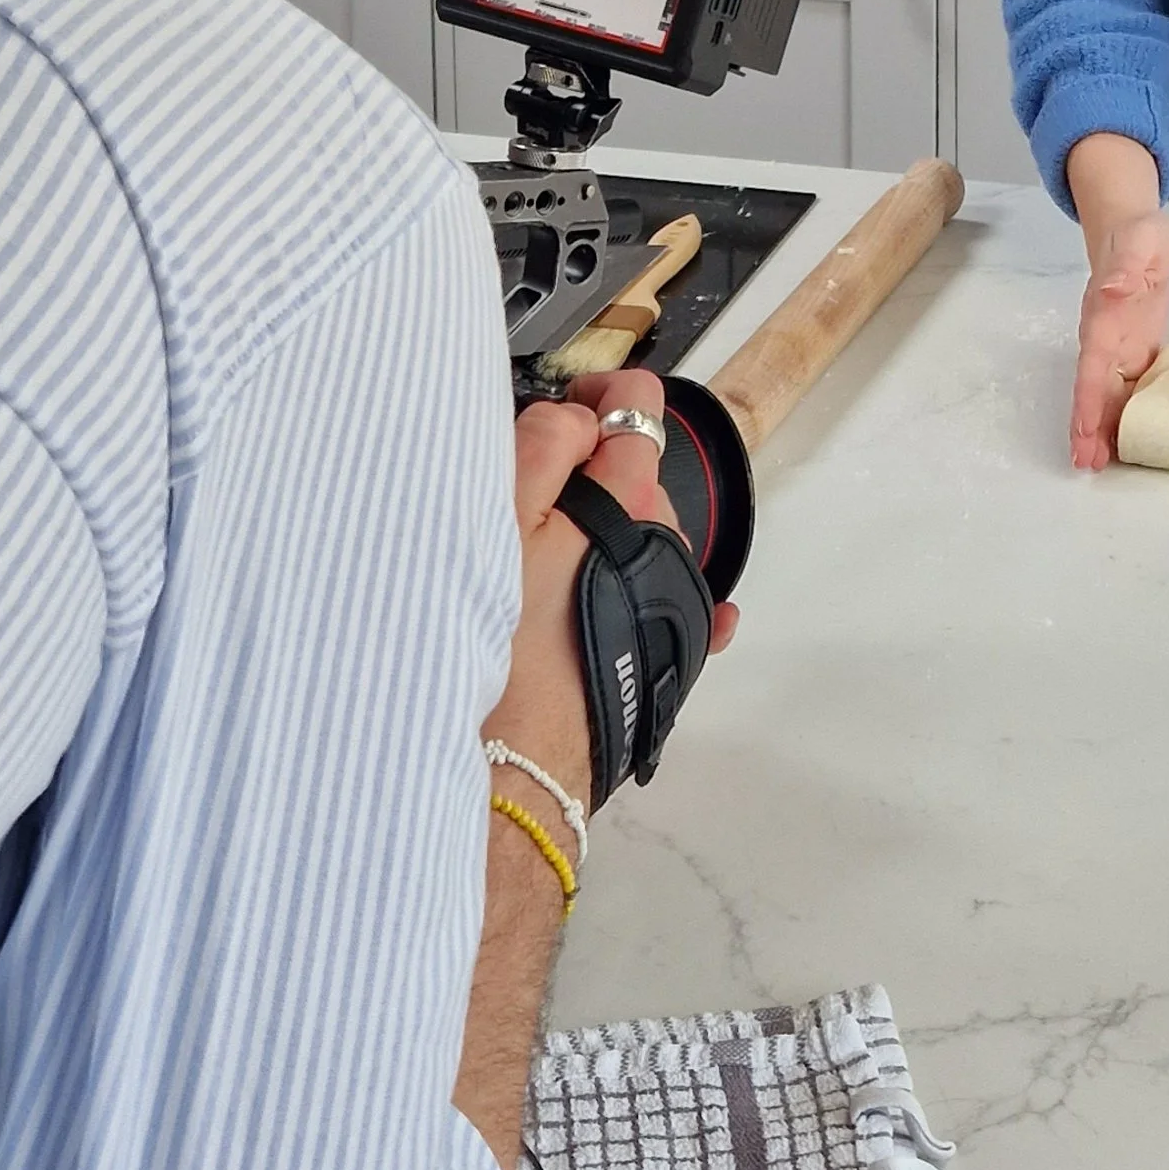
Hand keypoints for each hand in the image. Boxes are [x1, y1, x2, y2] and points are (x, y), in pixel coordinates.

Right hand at [483, 370, 738, 807]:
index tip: (569, 402)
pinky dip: (647, 582)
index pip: (637, 407)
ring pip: (641, 535)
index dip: (600, 393)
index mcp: (629, 503)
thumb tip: (574, 415)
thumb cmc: (502, 659)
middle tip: (529, 489)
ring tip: (541, 558)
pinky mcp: (661, 652)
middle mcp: (663, 546)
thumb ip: (541, 448)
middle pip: (637, 472)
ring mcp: (668, 601)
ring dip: (606, 529)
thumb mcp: (500, 528)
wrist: (517, 776)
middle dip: (592, 468)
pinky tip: (621, 592)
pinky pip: (663, 597)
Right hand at [1069, 203, 1168, 469]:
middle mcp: (1105, 340)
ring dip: (1101, 429)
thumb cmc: (1138, 237)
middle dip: (1087, 427)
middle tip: (1085, 464)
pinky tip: (1125, 440)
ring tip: (1097, 465)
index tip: (1082, 431)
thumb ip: (1126, 268)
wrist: (1134, 232)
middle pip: (1092, 389)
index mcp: (1104, 319)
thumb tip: (1112, 291)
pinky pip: (1125, 389)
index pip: (1092, 366)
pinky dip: (1122, 416)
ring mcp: (1117, 348)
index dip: (1086, 401)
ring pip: (1105, 395)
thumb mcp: (1139, 243)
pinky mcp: (1134, 352)